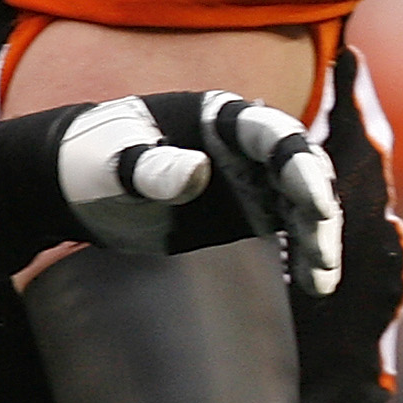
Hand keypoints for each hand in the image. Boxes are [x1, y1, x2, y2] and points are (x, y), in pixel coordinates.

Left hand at [54, 92, 343, 293]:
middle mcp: (247, 146)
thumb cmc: (94, 160)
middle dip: (318, 208)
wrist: (82, 186)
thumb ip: (154, 167)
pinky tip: (316, 284)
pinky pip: (291, 230)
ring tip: (321, 280)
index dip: (300, 166)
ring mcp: (252, 179)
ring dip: (319, 238)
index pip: (274, 134)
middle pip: (302, 169)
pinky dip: (306, 255)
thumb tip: (200, 171)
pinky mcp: (251, 213)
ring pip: (305, 203)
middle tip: (321, 252)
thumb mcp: (116, 163)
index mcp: (218, 118)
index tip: (315, 203)